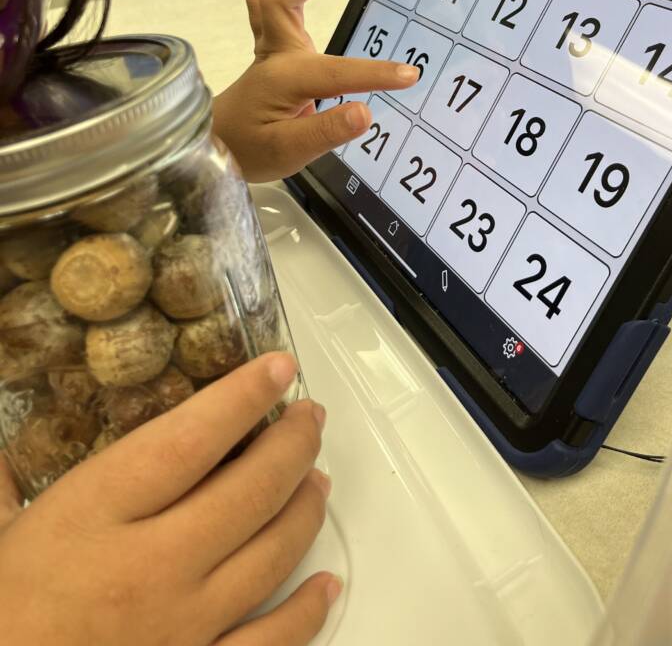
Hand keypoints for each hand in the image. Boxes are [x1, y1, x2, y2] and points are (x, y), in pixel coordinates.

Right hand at [0, 354, 339, 645]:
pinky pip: (271, 644)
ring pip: (271, 556)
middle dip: (293, 444)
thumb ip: (10, 478)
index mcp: (96, 515)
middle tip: (309, 417)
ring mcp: (180, 626)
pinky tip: (326, 584)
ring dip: (305, 509)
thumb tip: (13, 438)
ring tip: (316, 477)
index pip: (190, 440)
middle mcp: (148, 567)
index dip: (242, 397)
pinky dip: (307, 612)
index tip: (276, 368)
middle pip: (249, 492)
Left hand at [212, 0, 418, 181]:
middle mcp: (275, 56)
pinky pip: (268, 1)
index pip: (335, 73)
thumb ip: (325, 132)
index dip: (374, 74)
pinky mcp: (270, 49)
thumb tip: (363, 112)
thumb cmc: (250, 151)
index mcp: (284, 80)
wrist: (216, 148)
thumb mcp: (287, 152)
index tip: (408, 76)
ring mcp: (269, 49)